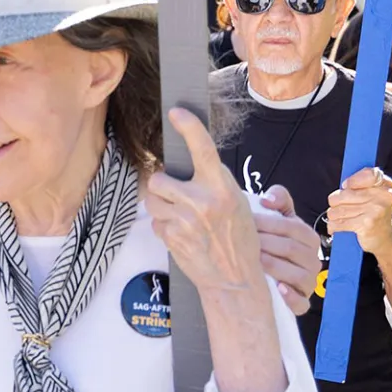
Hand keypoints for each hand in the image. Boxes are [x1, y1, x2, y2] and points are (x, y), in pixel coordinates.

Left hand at [144, 109, 267, 297]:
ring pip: (153, 200)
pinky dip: (165, 227)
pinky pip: (156, 222)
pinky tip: (183, 235)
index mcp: (222, 188)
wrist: (235, 278)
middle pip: (159, 179)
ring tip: (182, 218)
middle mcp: (202, 201)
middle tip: (176, 195)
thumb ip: (213, 183)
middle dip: (162, 185)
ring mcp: (185, 220)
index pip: (203, 150)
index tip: (177, 113)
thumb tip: (189, 164)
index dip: (189, 128)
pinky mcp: (172, 237)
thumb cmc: (238, 238)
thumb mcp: (236, 202)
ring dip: (162, 206)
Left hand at [255, 186, 320, 314]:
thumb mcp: (278, 218)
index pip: (293, 227)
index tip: (247, 220)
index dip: (269, 223)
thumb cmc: (273, 240)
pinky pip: (301, 303)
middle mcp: (313, 260)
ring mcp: (309, 282)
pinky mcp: (302, 302)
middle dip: (265, 243)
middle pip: (291, 249)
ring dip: (273, 267)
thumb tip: (268, 200)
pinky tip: (277, 289)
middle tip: (241, 241)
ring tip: (253, 261)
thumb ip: (278, 199)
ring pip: (297, 275)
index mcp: (308, 238)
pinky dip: (290, 298)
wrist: (270, 270)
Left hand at [327, 166, 391, 255]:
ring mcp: (375, 211)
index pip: (369, 174)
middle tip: (340, 206)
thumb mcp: (373, 194)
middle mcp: (383, 196)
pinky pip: (338, 222)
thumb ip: (361, 183)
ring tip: (340, 218)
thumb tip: (343, 185)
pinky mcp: (366, 225)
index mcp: (385, 185)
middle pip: (344, 193)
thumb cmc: (373, 213)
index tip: (346, 186)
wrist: (384, 238)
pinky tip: (338, 227)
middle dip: (336, 201)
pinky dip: (333, 226)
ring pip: (337, 209)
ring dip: (333, 215)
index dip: (353, 180)